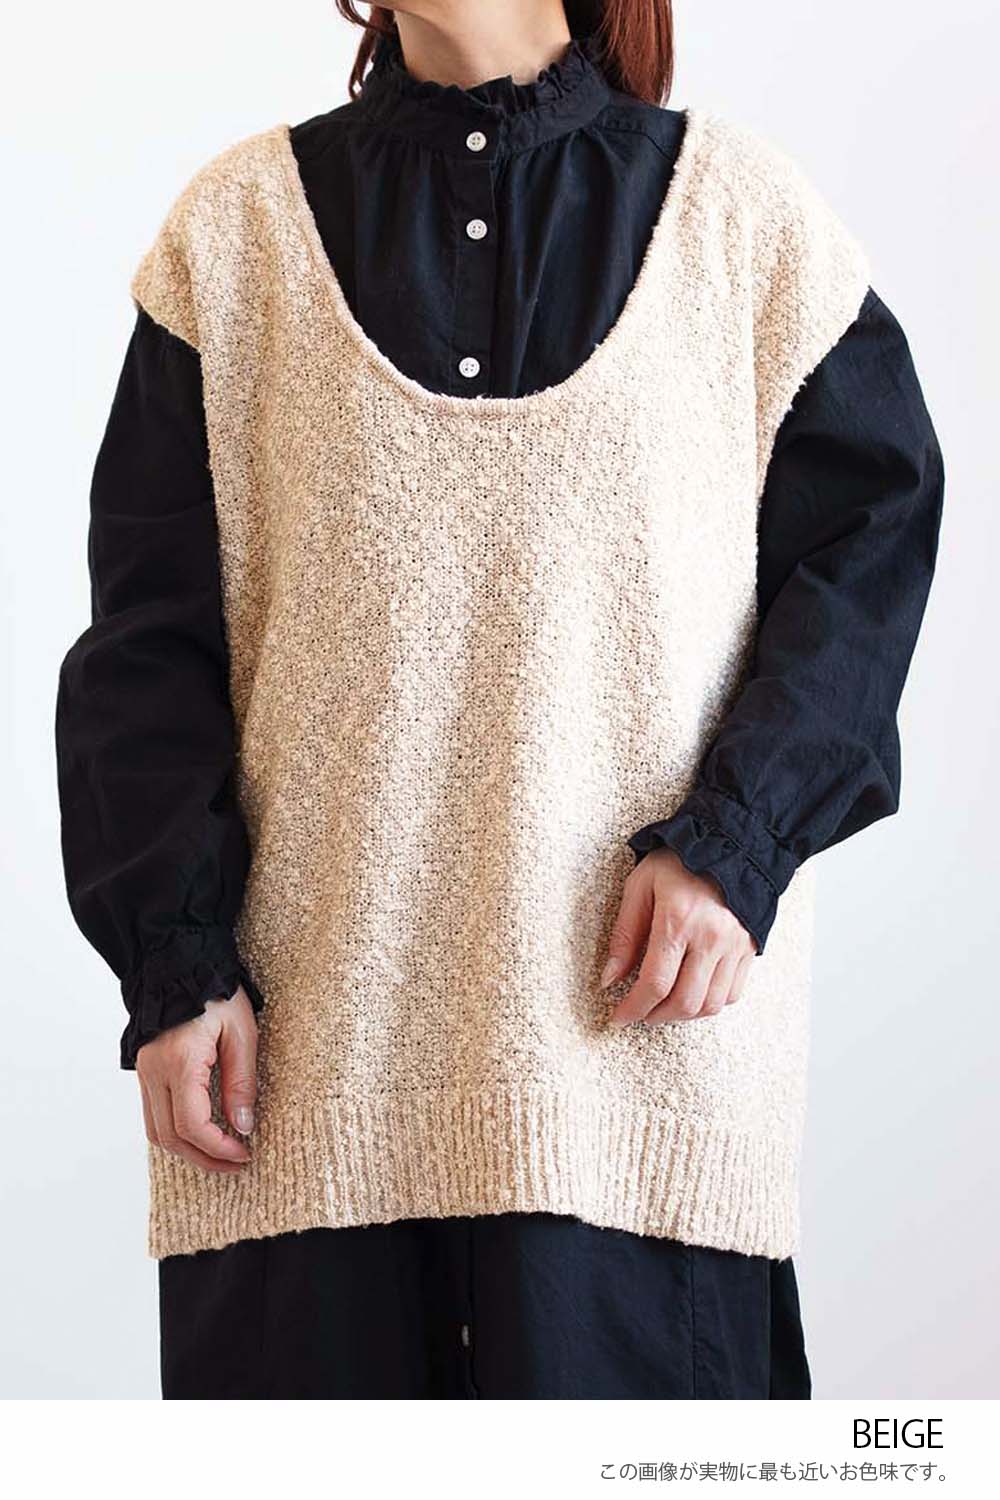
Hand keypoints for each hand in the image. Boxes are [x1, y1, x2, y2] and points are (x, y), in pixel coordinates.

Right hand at [136, 985, 257, 1171]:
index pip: (192, 1126)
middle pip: (170, 1137)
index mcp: (180, 1062)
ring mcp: (145, 1072)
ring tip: (219, 1155)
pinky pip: (152, 1114)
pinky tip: (200, 1133)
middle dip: (204, 1158)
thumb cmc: (216, 993)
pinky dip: (174, 1132)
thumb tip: (243, 1126)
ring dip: (187, 1150)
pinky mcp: (145, 1070)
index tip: (244, 1154)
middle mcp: (154, 1072)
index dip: (218, 1149)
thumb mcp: (242, 1033)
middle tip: (236, 1164)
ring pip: (156, 1131)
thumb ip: (242, 1082)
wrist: (180, 963)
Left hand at [601, 848, 755, 1026]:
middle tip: (639, 1014)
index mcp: (678, 921)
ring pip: (711, 1005)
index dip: (633, 1008)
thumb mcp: (640, 886)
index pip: (655, 983)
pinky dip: (710, 1004)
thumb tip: (609, 979)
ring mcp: (735, 946)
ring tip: (663, 1007)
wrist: (731, 841)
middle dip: (655, 1016)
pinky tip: (691, 993)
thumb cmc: (679, 860)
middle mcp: (711, 938)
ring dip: (683, 1015)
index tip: (618, 1018)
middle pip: (684, 1002)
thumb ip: (625, 935)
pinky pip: (733, 994)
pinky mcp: (750, 949)